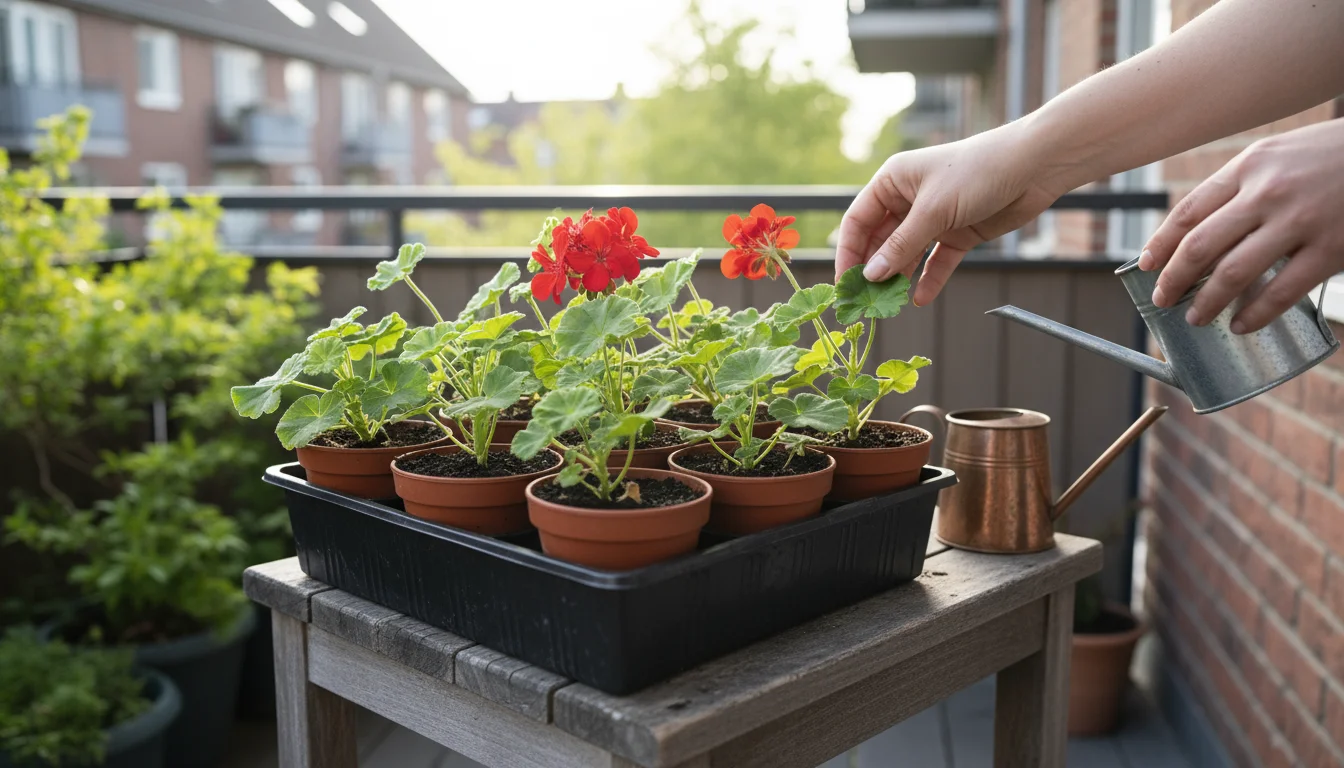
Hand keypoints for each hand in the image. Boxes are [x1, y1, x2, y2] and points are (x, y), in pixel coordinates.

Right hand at [835, 120, 1065, 305]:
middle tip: (865, 302)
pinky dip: (929, 280)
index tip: (844, 283)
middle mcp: (908, 199)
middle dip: (873, 271)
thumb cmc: (978, 171)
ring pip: (907, 254)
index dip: (848, 252)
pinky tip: (921, 299)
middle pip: (880, 241)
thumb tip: (870, 275)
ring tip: (890, 306)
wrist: (1034, 166)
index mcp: (893, 181)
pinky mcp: (958, 233)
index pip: (858, 221)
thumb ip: (900, 245)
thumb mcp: (933, 210)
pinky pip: (936, 262)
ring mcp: (933, 218)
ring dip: (899, 279)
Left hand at [1141, 118, 1343, 332]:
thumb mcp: (1280, 154)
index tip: (1146, 266)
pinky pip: (1281, 291)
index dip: (1160, 244)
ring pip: (1234, 273)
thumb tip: (1199, 228)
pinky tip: (1241, 325)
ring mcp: (1300, 221)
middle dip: (1172, 280)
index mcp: (1250, 166)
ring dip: (1206, 302)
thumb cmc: (1333, 155)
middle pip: (1200, 246)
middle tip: (1162, 300)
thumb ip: (1241, 186)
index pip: (1188, 211)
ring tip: (1195, 318)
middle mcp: (1268, 192)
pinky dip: (1254, 314)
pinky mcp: (1331, 249)